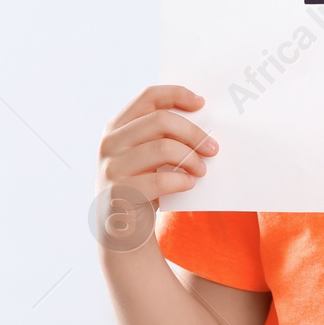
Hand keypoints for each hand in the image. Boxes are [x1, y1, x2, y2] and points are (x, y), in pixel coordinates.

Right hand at [96, 85, 218, 212]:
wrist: (122, 230)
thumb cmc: (143, 185)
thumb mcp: (147, 156)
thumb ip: (163, 136)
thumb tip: (204, 117)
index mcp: (117, 126)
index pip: (148, 96)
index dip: (177, 94)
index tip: (202, 103)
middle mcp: (110, 143)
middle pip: (161, 120)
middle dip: (194, 133)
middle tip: (213, 148)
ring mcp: (112, 167)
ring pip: (163, 148)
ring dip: (191, 158)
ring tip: (202, 170)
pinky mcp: (119, 192)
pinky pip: (160, 180)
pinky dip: (181, 180)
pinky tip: (189, 184)